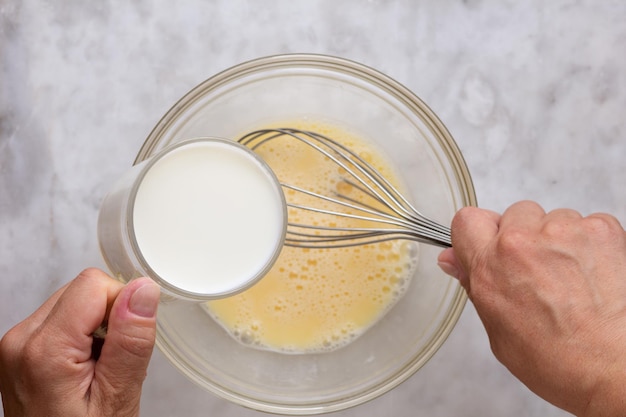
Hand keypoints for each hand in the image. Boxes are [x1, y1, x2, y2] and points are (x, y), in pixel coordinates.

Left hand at [0, 268, 160, 416]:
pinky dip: (81, 335)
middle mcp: (21, 339)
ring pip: (74, 300)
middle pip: (83, 289)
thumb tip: (143, 290)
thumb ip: (131, 340)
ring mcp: (16, 343)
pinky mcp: (20, 348)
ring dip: (96, 327)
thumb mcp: (118, 397)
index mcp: (44, 349)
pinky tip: (83, 369)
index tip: (123, 346)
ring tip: (96, 369)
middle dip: (109, 318)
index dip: (122, 309)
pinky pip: (63, 317)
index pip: (95, 285)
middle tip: (110, 363)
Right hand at [438, 201, 625, 416]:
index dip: (477, 233)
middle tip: (536, 271)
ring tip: (570, 278)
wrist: (618, 370)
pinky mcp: (602, 230)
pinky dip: (589, 242)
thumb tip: (455, 260)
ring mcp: (565, 231)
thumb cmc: (562, 361)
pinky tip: (592, 273)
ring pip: (553, 218)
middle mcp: (524, 243)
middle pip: (513, 214)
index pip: (466, 219)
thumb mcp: (499, 332)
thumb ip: (475, 285)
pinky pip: (587, 222)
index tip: (486, 245)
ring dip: (557, 239)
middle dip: (522, 236)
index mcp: (491, 266)